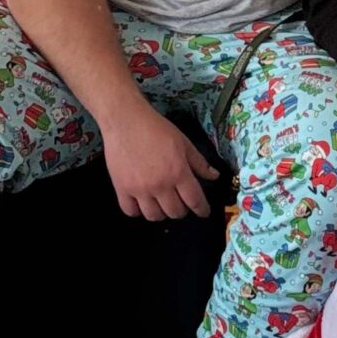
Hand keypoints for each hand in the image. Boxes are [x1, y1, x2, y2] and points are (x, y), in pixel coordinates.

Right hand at [100, 95, 219, 220]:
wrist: (126, 121)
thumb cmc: (157, 129)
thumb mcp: (184, 143)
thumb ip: (199, 163)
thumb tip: (215, 176)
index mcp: (178, 172)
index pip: (194, 200)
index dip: (202, 209)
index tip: (204, 212)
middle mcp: (160, 185)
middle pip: (175, 212)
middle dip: (182, 210)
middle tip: (182, 202)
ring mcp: (139, 189)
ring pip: (154, 216)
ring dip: (162, 213)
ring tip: (163, 204)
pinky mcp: (121, 189)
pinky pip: (131, 212)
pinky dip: (138, 211)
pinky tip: (143, 203)